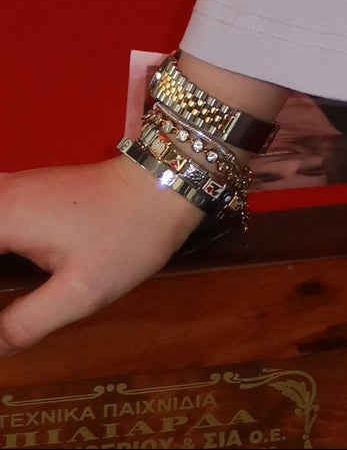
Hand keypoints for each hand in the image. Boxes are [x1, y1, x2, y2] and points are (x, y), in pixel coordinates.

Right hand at [0, 158, 204, 357]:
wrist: (167, 182)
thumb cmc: (126, 236)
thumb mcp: (80, 293)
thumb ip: (25, 324)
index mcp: (3, 217)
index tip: (1, 326)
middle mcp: (1, 195)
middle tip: (8, 310)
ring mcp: (12, 189)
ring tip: (10, 289)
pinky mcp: (25, 193)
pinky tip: (7, 276)